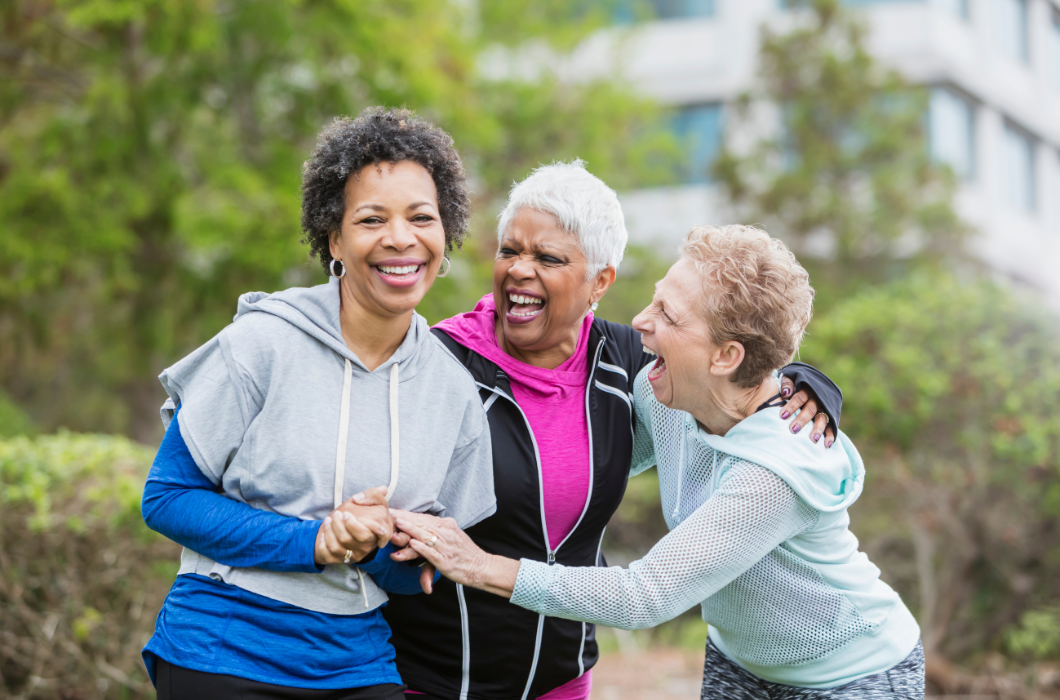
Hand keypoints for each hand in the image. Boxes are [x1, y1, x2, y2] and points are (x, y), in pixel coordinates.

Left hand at [314, 487, 392, 565]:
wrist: (346, 527)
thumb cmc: (360, 513)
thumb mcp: (370, 501)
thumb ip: (373, 495)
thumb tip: (361, 498)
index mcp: (379, 532)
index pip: (372, 534)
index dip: (355, 525)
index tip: (346, 514)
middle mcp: (369, 546)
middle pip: (353, 538)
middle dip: (340, 525)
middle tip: (336, 514)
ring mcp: (356, 554)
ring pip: (339, 546)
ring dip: (330, 531)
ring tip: (328, 520)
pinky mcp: (344, 560)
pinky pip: (330, 554)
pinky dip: (323, 542)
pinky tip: (323, 533)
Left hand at [390, 510, 518, 597]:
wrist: (481, 567)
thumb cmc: (465, 554)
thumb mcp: (451, 538)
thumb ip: (435, 535)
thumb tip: (419, 534)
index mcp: (447, 526)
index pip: (424, 518)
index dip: (408, 514)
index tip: (393, 510)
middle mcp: (446, 533)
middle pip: (422, 523)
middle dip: (405, 519)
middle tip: (390, 513)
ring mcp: (446, 546)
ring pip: (426, 535)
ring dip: (411, 529)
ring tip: (398, 524)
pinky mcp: (446, 561)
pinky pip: (432, 552)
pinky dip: (422, 547)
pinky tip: (413, 543)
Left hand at [779, 376, 835, 447]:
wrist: (809, 384)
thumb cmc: (794, 384)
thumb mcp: (791, 378)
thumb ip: (787, 383)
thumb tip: (785, 393)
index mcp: (807, 389)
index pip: (800, 397)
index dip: (792, 406)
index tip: (782, 416)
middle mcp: (817, 399)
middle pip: (810, 409)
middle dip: (802, 419)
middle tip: (793, 430)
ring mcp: (824, 408)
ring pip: (822, 418)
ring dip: (818, 429)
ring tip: (813, 440)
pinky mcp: (830, 417)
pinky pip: (831, 426)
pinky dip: (830, 435)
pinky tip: (827, 444)